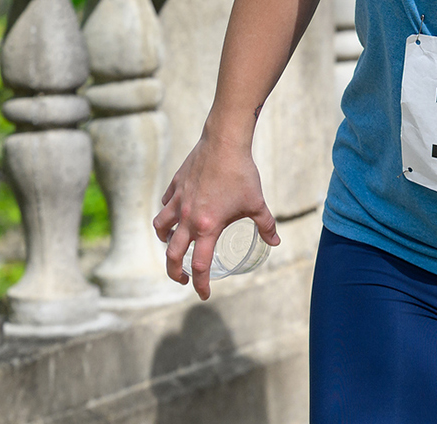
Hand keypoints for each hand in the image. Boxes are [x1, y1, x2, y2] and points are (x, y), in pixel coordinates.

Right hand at [153, 131, 279, 300]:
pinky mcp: (175, 187)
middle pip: (172, 255)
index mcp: (207, 227)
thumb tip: (275, 242)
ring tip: (174, 246)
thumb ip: (266, 226)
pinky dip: (168, 214)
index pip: (200, 265)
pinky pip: (165, 205)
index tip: (204, 293)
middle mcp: (187, 218)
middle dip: (175, 273)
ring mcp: (178, 202)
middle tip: (182, 279)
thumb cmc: (242, 174)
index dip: (201, 284)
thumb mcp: (257, 203)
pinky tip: (175, 214)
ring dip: (165, 242)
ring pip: (161, 229)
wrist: (224, 143)